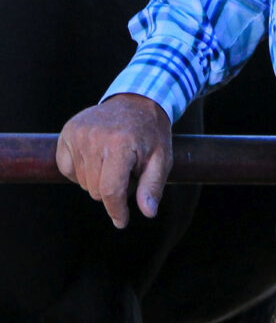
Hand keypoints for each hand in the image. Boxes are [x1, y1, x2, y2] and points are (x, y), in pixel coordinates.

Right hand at [56, 93, 171, 228]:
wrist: (137, 101)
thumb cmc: (151, 133)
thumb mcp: (161, 158)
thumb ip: (153, 186)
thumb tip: (149, 212)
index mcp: (120, 143)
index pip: (110, 190)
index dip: (116, 210)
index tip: (122, 221)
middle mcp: (95, 137)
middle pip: (96, 190)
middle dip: (113, 189)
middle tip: (127, 169)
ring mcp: (78, 133)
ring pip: (83, 182)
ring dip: (99, 179)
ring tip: (114, 159)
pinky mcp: (68, 132)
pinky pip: (67, 170)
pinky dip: (82, 170)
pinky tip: (97, 155)